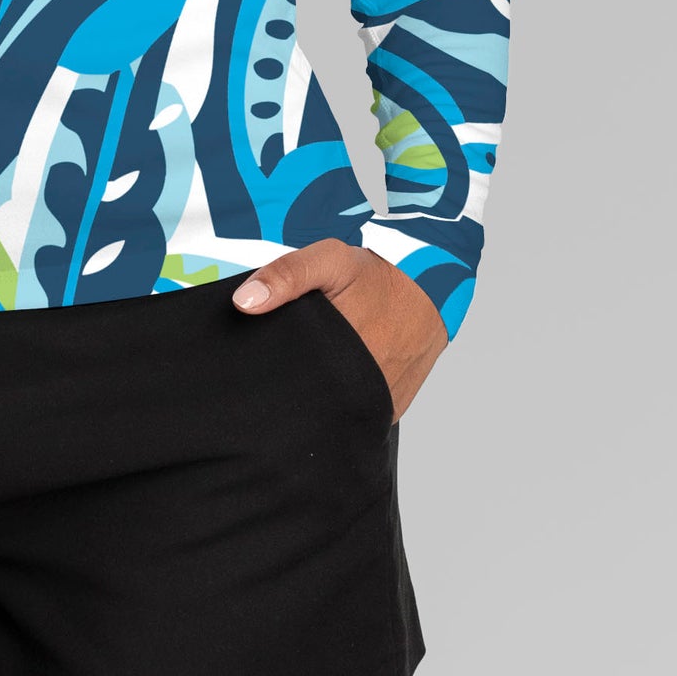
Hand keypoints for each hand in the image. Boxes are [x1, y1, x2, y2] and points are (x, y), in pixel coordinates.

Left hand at [231, 240, 447, 420]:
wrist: (432, 288)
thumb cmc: (377, 275)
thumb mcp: (329, 260)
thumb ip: (286, 276)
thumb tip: (243, 303)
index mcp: (342, 355)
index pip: (291, 382)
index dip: (271, 376)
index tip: (258, 367)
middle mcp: (363, 387)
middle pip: (311, 401)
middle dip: (293, 389)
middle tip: (282, 368)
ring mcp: (379, 402)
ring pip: (335, 412)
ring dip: (319, 398)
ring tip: (305, 376)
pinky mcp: (390, 409)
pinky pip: (358, 415)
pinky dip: (344, 404)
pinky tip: (331, 385)